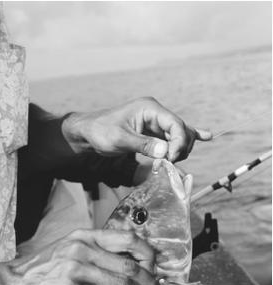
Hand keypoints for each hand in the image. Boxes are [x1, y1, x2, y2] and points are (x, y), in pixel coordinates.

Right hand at [6, 229, 156, 284]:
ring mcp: (74, 268)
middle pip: (129, 265)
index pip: (128, 239)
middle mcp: (82, 248)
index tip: (153, 270)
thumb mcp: (68, 250)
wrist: (12, 282)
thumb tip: (125, 267)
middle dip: (149, 284)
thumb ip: (95, 253)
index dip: (148, 255)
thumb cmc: (41, 268)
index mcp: (85, 236)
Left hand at [62, 97, 211, 161]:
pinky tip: (207, 136)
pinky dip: (187, 138)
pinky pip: (172, 135)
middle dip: (180, 148)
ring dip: (179, 149)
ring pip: (178, 135)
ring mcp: (155, 122)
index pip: (175, 124)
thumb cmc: (101, 132)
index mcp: (149, 108)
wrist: (89, 133)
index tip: (170, 159)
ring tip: (169, 163)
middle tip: (167, 165)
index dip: (179, 143)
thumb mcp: (120, 139)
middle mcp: (155, 113)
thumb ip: (143, 145)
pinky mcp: (153, 132)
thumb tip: (165, 152)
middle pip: (181, 130)